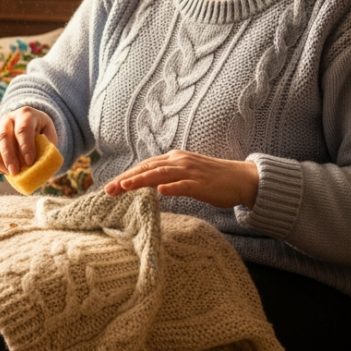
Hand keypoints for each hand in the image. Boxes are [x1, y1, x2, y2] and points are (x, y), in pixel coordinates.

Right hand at [0, 106, 57, 175]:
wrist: (28, 124)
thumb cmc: (40, 131)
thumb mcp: (49, 133)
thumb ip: (48, 145)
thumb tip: (43, 160)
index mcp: (26, 114)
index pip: (23, 129)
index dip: (25, 146)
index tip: (29, 162)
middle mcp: (8, 119)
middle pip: (3, 137)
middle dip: (8, 156)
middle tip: (14, 172)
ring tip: (8, 173)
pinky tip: (1, 170)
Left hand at [104, 150, 259, 208]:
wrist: (242, 178)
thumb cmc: (213, 178)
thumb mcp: (186, 173)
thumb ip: (168, 175)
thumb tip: (149, 183)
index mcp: (174, 159)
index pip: (144, 166)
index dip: (126, 176)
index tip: (110, 187)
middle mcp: (179, 161)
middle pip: (147, 169)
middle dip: (126, 179)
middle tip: (108, 190)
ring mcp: (190, 172)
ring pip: (161, 174)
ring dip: (141, 180)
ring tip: (125, 186)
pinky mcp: (202, 184)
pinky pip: (184, 185)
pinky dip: (172, 187)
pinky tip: (160, 192)